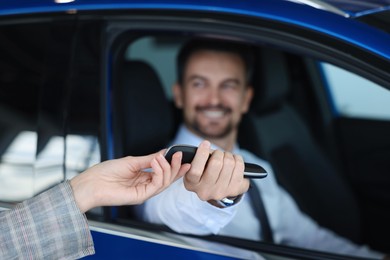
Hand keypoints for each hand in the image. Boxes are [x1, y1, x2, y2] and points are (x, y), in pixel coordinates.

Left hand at [70, 151, 189, 212]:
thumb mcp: (132, 161)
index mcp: (143, 177)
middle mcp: (145, 185)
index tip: (183, 156)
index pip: (163, 172)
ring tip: (161, 157)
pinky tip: (156, 163)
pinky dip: (160, 173)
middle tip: (179, 154)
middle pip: (168, 178)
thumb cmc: (106, 172)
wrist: (92, 183)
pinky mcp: (141, 196)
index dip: (175, 166)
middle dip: (176, 166)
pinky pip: (157, 185)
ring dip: (167, 168)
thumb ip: (149, 159)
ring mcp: (144, 192)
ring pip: (165, 182)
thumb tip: (164, 152)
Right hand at [183, 140, 249, 203]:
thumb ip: (196, 158)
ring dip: (228, 155)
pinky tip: (234, 162)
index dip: (202, 154)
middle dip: (218, 153)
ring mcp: (221, 192)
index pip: (195, 170)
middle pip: (216, 163)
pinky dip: (238, 159)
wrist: (216, 187)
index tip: (206, 143)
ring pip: (229, 163)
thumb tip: (206, 146)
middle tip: (217, 153)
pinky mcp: (235, 190)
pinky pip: (240, 166)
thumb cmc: (203, 172)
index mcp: (192, 184)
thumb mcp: (194, 166)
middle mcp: (206, 191)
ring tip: (225, 157)